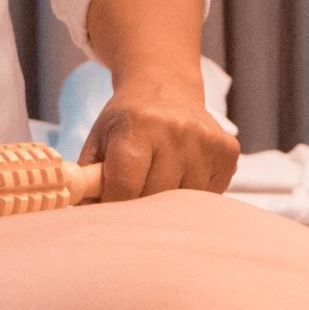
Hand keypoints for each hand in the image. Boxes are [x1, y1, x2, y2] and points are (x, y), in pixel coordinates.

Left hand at [76, 76, 238, 201]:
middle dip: (140, 206)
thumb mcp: (97, 143)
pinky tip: (182, 174)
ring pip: (184, 203)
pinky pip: (208, 196)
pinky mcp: (228, 152)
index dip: (114, 208)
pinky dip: (192, 195)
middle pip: (156, 198)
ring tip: (159, 180)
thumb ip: (87, 182)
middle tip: (133, 194)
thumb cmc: (126, 123)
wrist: (165, 89)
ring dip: (168, 203)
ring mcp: (206, 141)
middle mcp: (176, 131)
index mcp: (137, 127)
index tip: (108, 215)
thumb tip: (80, 220)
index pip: (125, 187)